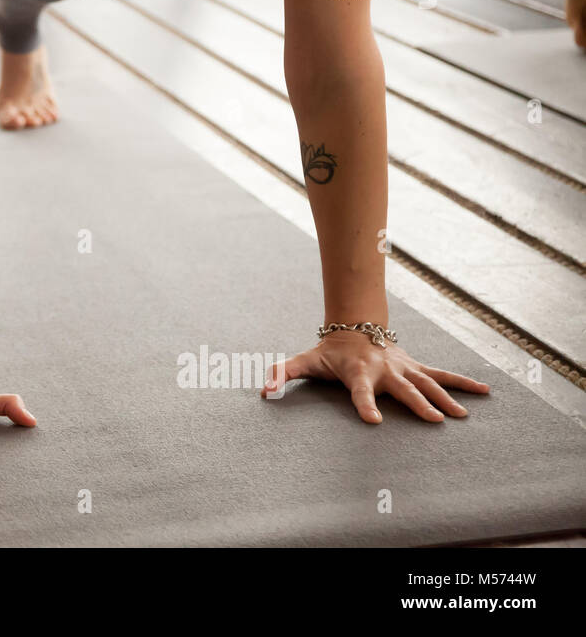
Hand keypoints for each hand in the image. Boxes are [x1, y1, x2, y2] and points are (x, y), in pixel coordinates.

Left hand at [260, 329, 489, 422]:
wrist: (354, 327)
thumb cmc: (329, 352)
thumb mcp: (304, 361)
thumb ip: (283, 373)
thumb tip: (263, 390)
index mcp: (357, 372)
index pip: (359, 391)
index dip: (365, 405)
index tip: (373, 421)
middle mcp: (384, 370)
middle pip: (402, 389)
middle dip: (417, 404)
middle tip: (435, 420)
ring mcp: (403, 368)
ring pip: (427, 383)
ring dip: (445, 398)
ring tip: (461, 416)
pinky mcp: (416, 367)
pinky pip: (442, 375)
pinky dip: (464, 382)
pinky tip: (486, 391)